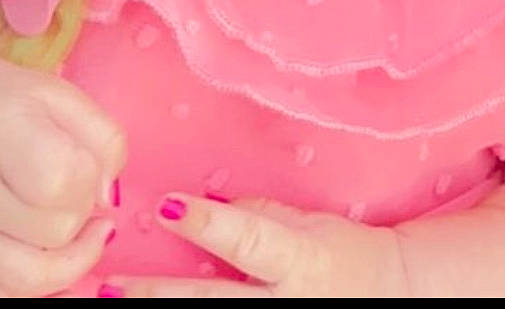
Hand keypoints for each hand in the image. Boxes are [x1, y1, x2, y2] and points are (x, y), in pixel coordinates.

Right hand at [0, 54, 125, 296]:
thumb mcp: (62, 95)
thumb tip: (110, 197)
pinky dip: (38, 289)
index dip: (87, 173)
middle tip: (75, 181)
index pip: (59, 180)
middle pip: (55, 230)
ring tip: (80, 227)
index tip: (83, 157)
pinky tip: (55, 260)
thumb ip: (103, 138)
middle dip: (81, 209)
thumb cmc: (8, 104)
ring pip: (32, 279)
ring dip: (71, 257)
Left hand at [101, 194, 412, 297]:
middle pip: (212, 303)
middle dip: (159, 296)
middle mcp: (288, 303)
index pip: (249, 240)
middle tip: (110, 286)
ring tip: (115, 304)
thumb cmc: (346, 254)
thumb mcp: (310, 226)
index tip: (168, 206)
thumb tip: (210, 211)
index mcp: (301, 260)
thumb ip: (262, 216)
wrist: (393, 297)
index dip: (209, 225)